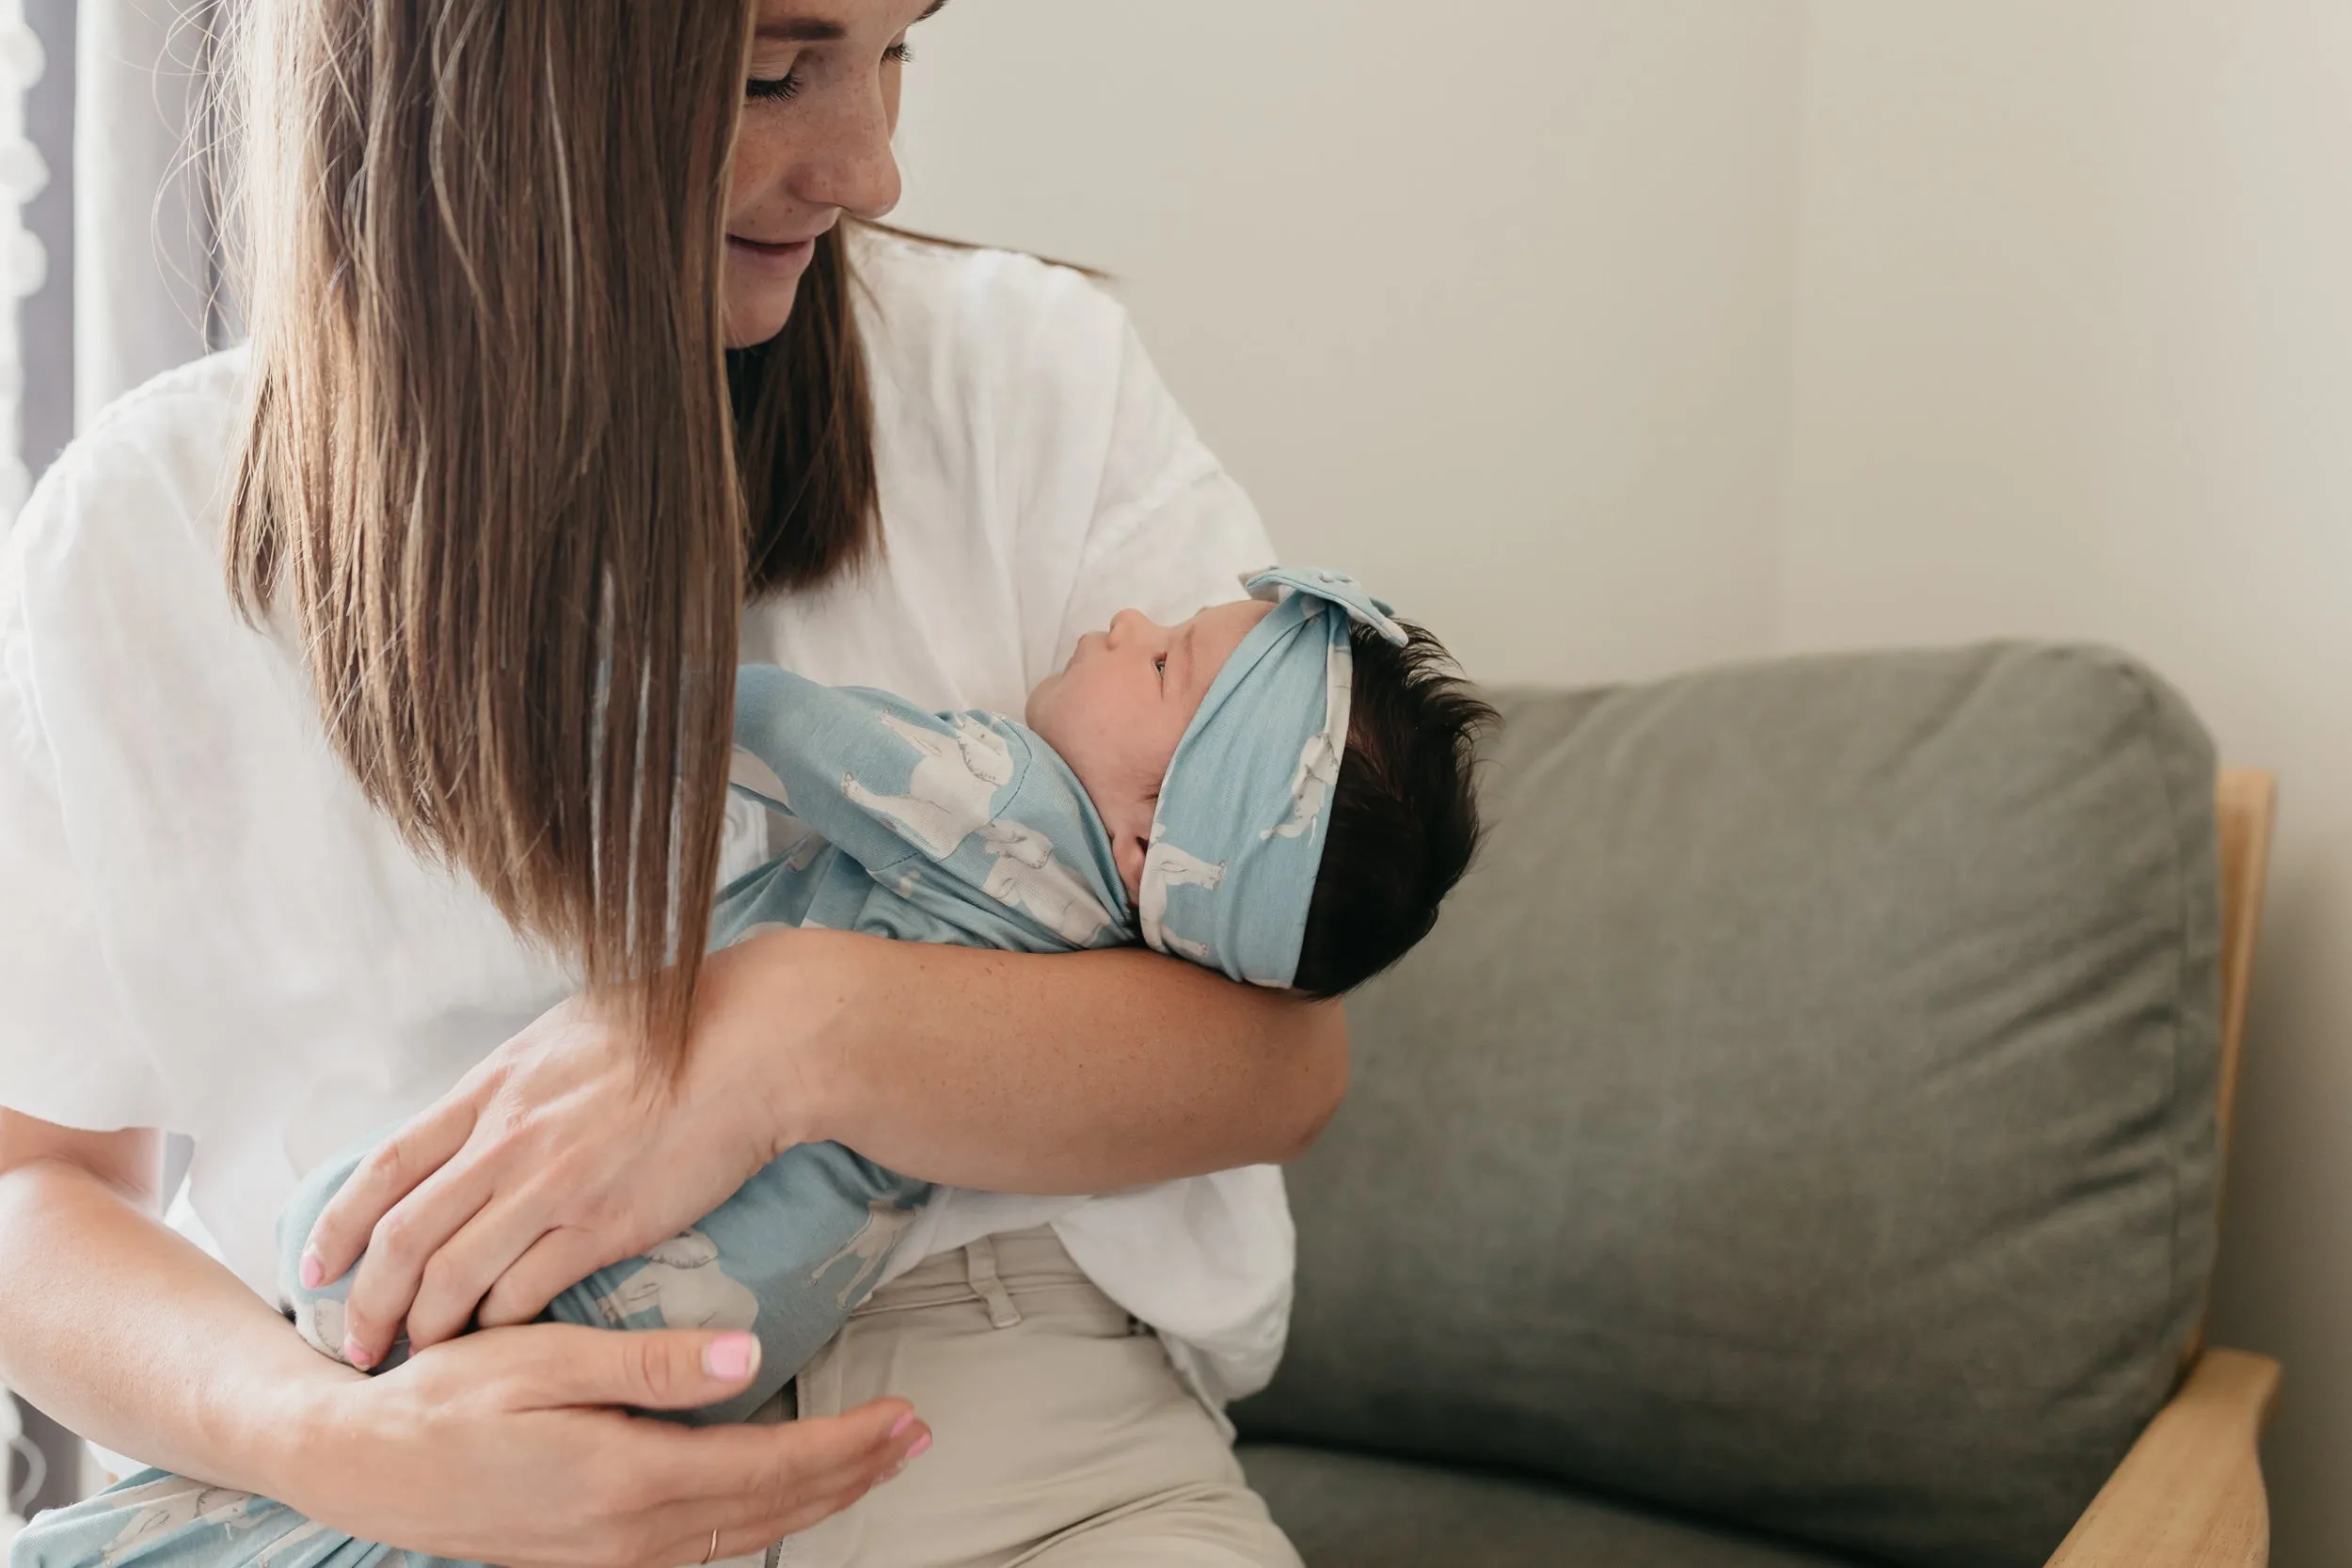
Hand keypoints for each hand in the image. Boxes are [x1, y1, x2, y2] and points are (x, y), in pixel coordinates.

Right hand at [283, 1322, 925, 1567]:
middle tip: (915, 1436)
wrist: (357, 1466)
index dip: (846, 1444)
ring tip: (873, 1462)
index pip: (769, 1468)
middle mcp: (627, 1536)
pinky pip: (702, 1553)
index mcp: (624, 1478)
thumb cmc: (443, 1395)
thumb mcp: (542, 1357)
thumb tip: (750, 1355)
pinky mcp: (593, 1566)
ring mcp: (610, 1562)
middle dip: (852, 1474)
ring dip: (815, 1501)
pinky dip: (758, 1525)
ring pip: (744, 1538)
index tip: (903, 1414)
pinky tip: (783, 1499)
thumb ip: (652, 1362)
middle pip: (772, 1510)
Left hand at [304, 929, 850, 1367]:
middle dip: (366, 1303)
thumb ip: (515, 1081)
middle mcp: (506, 1140)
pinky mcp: (605, 1226)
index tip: (315, 1266)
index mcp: (492, 1089)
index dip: (340, 1224)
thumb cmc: (673, 1027)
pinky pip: (526, 1294)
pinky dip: (499, 1327)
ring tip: (419, 1359)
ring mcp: (552, 1187)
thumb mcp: (565, 1033)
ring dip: (426, 1328)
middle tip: (357, 1344)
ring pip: (453, 1278)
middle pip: (403, 1238)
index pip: (386, 1166)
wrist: (753, 1045)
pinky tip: (497, 1345)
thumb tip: (487, 1110)